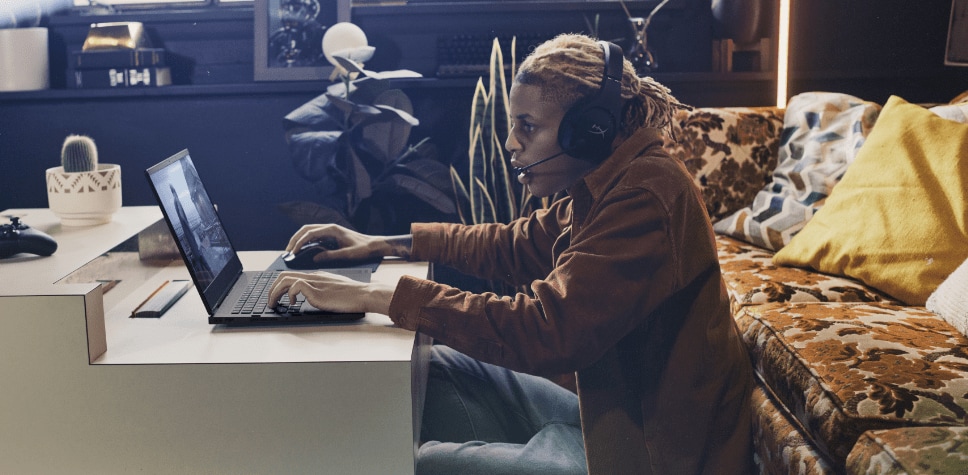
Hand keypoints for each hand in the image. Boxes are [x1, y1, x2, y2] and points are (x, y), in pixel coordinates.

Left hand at [269, 271, 395, 314]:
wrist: (363, 294)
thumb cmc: (353, 295)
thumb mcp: (333, 290)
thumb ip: (321, 291)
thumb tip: (311, 298)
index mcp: (317, 275)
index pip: (292, 275)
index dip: (280, 285)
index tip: (277, 296)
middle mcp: (313, 276)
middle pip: (283, 275)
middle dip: (272, 288)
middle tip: (270, 301)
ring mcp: (314, 282)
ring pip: (285, 279)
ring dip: (275, 293)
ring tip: (274, 304)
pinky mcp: (316, 290)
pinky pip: (295, 286)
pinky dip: (290, 295)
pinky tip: (294, 304)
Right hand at [285, 224, 412, 264]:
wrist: (374, 245)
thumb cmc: (363, 249)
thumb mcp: (347, 255)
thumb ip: (330, 256)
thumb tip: (315, 258)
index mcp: (332, 229)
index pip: (310, 233)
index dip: (299, 242)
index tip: (292, 251)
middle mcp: (329, 228)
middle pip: (306, 230)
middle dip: (295, 239)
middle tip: (287, 251)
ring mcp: (330, 231)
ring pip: (309, 232)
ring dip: (299, 239)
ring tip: (291, 251)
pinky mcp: (331, 236)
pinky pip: (315, 237)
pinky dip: (306, 242)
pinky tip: (302, 251)